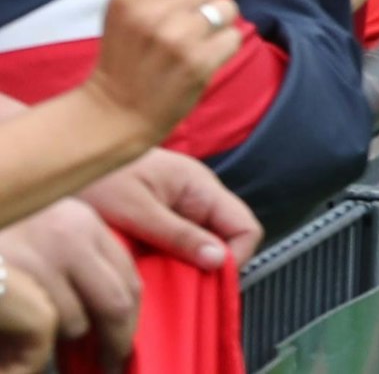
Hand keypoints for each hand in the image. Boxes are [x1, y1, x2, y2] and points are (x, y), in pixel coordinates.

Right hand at [0, 202, 137, 363]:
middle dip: (118, 341)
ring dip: (60, 348)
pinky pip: (45, 333)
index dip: (131, 313)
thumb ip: (67, 268)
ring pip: (78, 323)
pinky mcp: (21, 284)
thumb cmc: (1, 244)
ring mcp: (44, 255)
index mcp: (77, 218)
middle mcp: (69, 230)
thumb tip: (100, 320)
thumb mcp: (36, 244)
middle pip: (119, 300)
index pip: (127, 271)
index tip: (123, 342)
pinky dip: (30, 356)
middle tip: (111, 366)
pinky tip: (13, 361)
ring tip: (27, 354)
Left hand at [77, 150, 260, 272]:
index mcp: (201, 187)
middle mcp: (198, 196)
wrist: (63, 158)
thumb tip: (219, 261)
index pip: (246, 227)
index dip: (233, 259)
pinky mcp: (162, 217)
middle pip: (226, 240)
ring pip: (202, 246)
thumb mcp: (136, 210)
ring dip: (184, 267)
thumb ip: (178, 235)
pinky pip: (179, 245)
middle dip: (206, 268)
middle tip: (175, 289)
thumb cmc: (97, 177)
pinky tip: (145, 272)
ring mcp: (181, 206)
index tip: (204, 284)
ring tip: (156, 282)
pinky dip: (167, 263)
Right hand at [85, 0, 241, 145]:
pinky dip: (223, 46)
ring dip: (217, 22)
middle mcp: (154, 14)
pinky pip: (234, 36)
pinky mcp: (200, 64)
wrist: (116, 112)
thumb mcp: (122, 6)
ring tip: (194, 39)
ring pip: (226, 7)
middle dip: (202, 0)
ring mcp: (178, 40)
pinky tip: (202, 57)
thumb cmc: (123, 52)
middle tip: (182, 23)